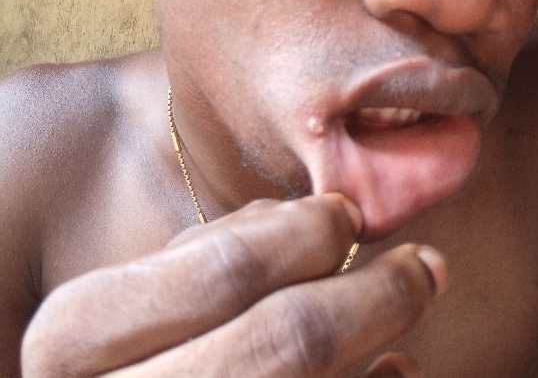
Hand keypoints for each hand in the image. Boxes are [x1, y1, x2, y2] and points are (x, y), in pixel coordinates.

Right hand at [21, 194, 445, 377]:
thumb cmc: (116, 354)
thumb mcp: (122, 303)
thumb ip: (199, 260)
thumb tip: (313, 215)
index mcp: (74, 344)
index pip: (221, 272)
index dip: (302, 235)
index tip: (348, 212)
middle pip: (284, 341)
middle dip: (374, 294)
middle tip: (425, 263)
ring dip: (381, 338)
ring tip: (419, 300)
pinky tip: (393, 371)